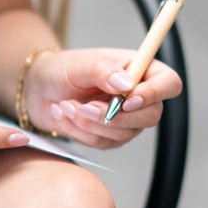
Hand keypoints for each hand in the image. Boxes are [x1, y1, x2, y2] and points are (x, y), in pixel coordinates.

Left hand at [23, 48, 182, 149]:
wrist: (38, 89)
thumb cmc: (62, 69)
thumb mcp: (80, 64)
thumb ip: (103, 70)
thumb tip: (127, 85)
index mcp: (140, 69)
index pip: (168, 83)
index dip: (154, 94)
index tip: (127, 100)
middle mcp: (138, 95)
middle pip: (151, 116)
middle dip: (115, 116)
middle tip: (84, 107)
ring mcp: (127, 119)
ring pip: (124, 133)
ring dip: (91, 123)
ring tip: (66, 105)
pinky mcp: (110, 136)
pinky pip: (104, 143)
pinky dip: (81, 132)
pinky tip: (65, 115)